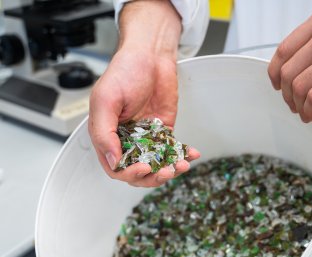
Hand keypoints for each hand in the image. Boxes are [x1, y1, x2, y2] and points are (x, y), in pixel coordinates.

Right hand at [88, 0, 199, 186]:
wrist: (150, 56)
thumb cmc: (123, 72)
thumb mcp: (105, 100)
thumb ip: (104, 133)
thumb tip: (113, 162)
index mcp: (108, 135)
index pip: (115, 167)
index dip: (128, 173)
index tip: (143, 168)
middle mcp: (127, 139)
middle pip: (137, 171)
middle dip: (152, 176)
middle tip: (166, 172)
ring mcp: (147, 136)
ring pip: (157, 164)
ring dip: (169, 169)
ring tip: (182, 165)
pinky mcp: (165, 130)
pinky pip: (173, 149)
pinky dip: (183, 155)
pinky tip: (192, 154)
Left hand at [268, 3, 311, 121]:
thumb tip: (290, 66)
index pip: (284, 49)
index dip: (275, 74)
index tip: (277, 85)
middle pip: (288, 71)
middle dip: (287, 95)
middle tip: (294, 104)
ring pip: (299, 87)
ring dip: (298, 106)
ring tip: (306, 112)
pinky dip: (310, 111)